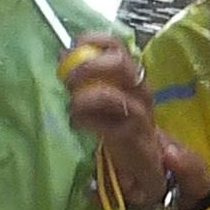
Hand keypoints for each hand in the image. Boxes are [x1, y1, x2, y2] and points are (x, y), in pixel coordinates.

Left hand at [59, 36, 201, 209]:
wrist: (146, 168)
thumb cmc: (122, 130)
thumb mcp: (105, 99)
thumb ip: (89, 78)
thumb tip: (63, 55)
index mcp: (132, 78)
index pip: (118, 47)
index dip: (96, 40)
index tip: (73, 46)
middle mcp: (139, 91)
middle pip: (121, 63)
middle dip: (90, 65)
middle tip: (68, 77)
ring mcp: (139, 114)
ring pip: (113, 95)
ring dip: (86, 98)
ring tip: (72, 106)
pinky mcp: (133, 137)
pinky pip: (107, 125)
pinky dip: (87, 121)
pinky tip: (78, 125)